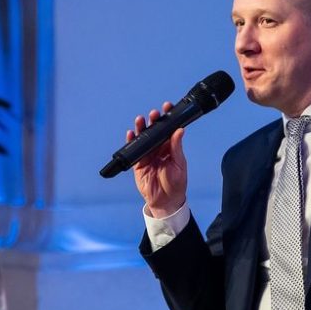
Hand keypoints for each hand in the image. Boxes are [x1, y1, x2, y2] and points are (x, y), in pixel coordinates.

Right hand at [129, 102, 188, 217]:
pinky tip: (131, 134)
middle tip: (154, 114)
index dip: (168, 119)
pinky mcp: (138, 163)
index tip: (168, 107)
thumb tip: (179, 130)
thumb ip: (176, 148)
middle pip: (154, 132)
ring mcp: (148, 155)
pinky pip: (134, 151)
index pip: (169, 130)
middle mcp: (158, 149)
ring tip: (141, 120)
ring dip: (141, 129)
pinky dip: (131, 142)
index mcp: (170, 148)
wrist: (166, 201)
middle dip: (154, 122)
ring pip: (143, 139)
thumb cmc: (176, 184)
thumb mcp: (179, 164)